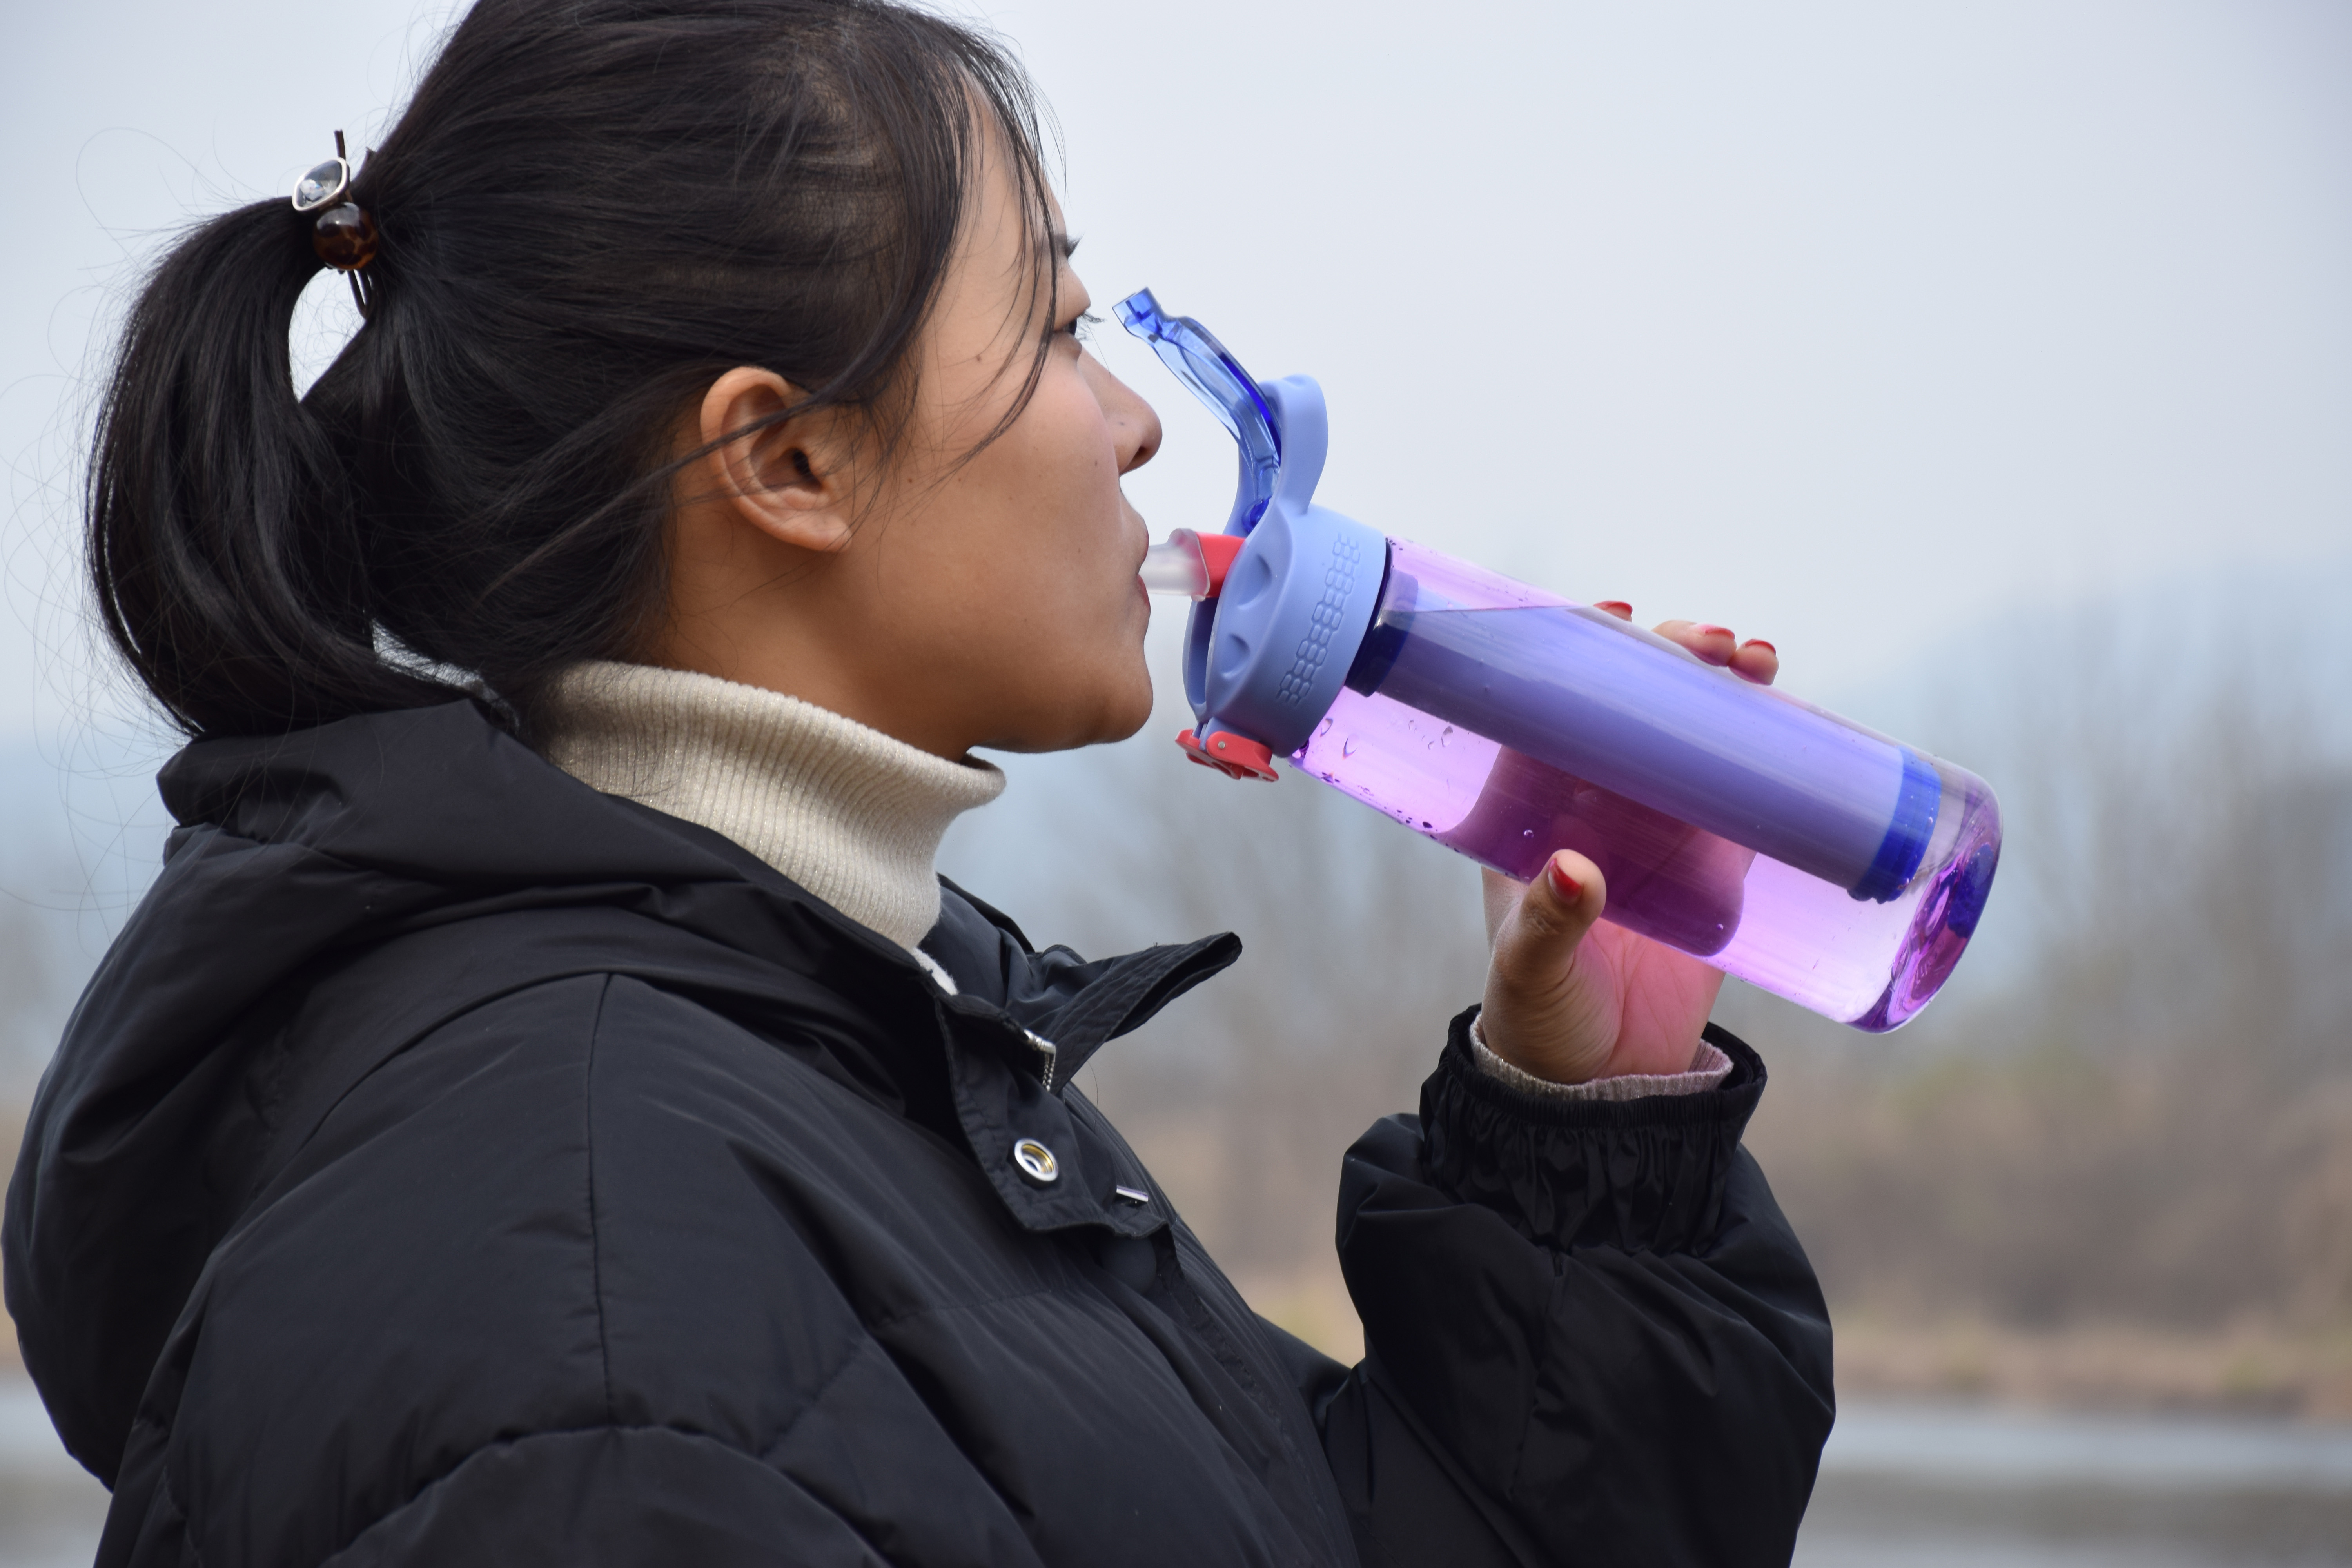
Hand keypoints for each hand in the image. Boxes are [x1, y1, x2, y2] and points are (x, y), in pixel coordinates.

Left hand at [1477, 606, 1778, 1084]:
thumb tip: (1573, 871)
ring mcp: (1657, 829)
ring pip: (1692, 734)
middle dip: (1670, 661)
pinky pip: (1747, 792)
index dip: (1576, 653)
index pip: (1547, 710)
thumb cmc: (1541, 1021)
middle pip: (1630, 706)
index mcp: (1530, 812)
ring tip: (1753, 661)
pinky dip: (1773, 751)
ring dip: (1722, 688)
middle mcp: (1593, 805)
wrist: (1602, 1088)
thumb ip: (1548, 924)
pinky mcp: (1715, 867)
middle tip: (1707, 644)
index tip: (1612, 616)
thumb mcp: (1531, 970)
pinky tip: (1799, 716)